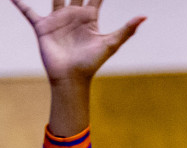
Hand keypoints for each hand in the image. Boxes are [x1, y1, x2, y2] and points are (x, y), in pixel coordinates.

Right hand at [9, 0, 142, 84]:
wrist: (71, 77)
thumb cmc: (92, 63)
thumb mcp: (110, 44)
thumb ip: (127, 30)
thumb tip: (144, 17)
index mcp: (90, 18)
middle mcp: (73, 16)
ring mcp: (57, 20)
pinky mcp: (42, 27)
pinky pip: (28, 11)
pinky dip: (19, 3)